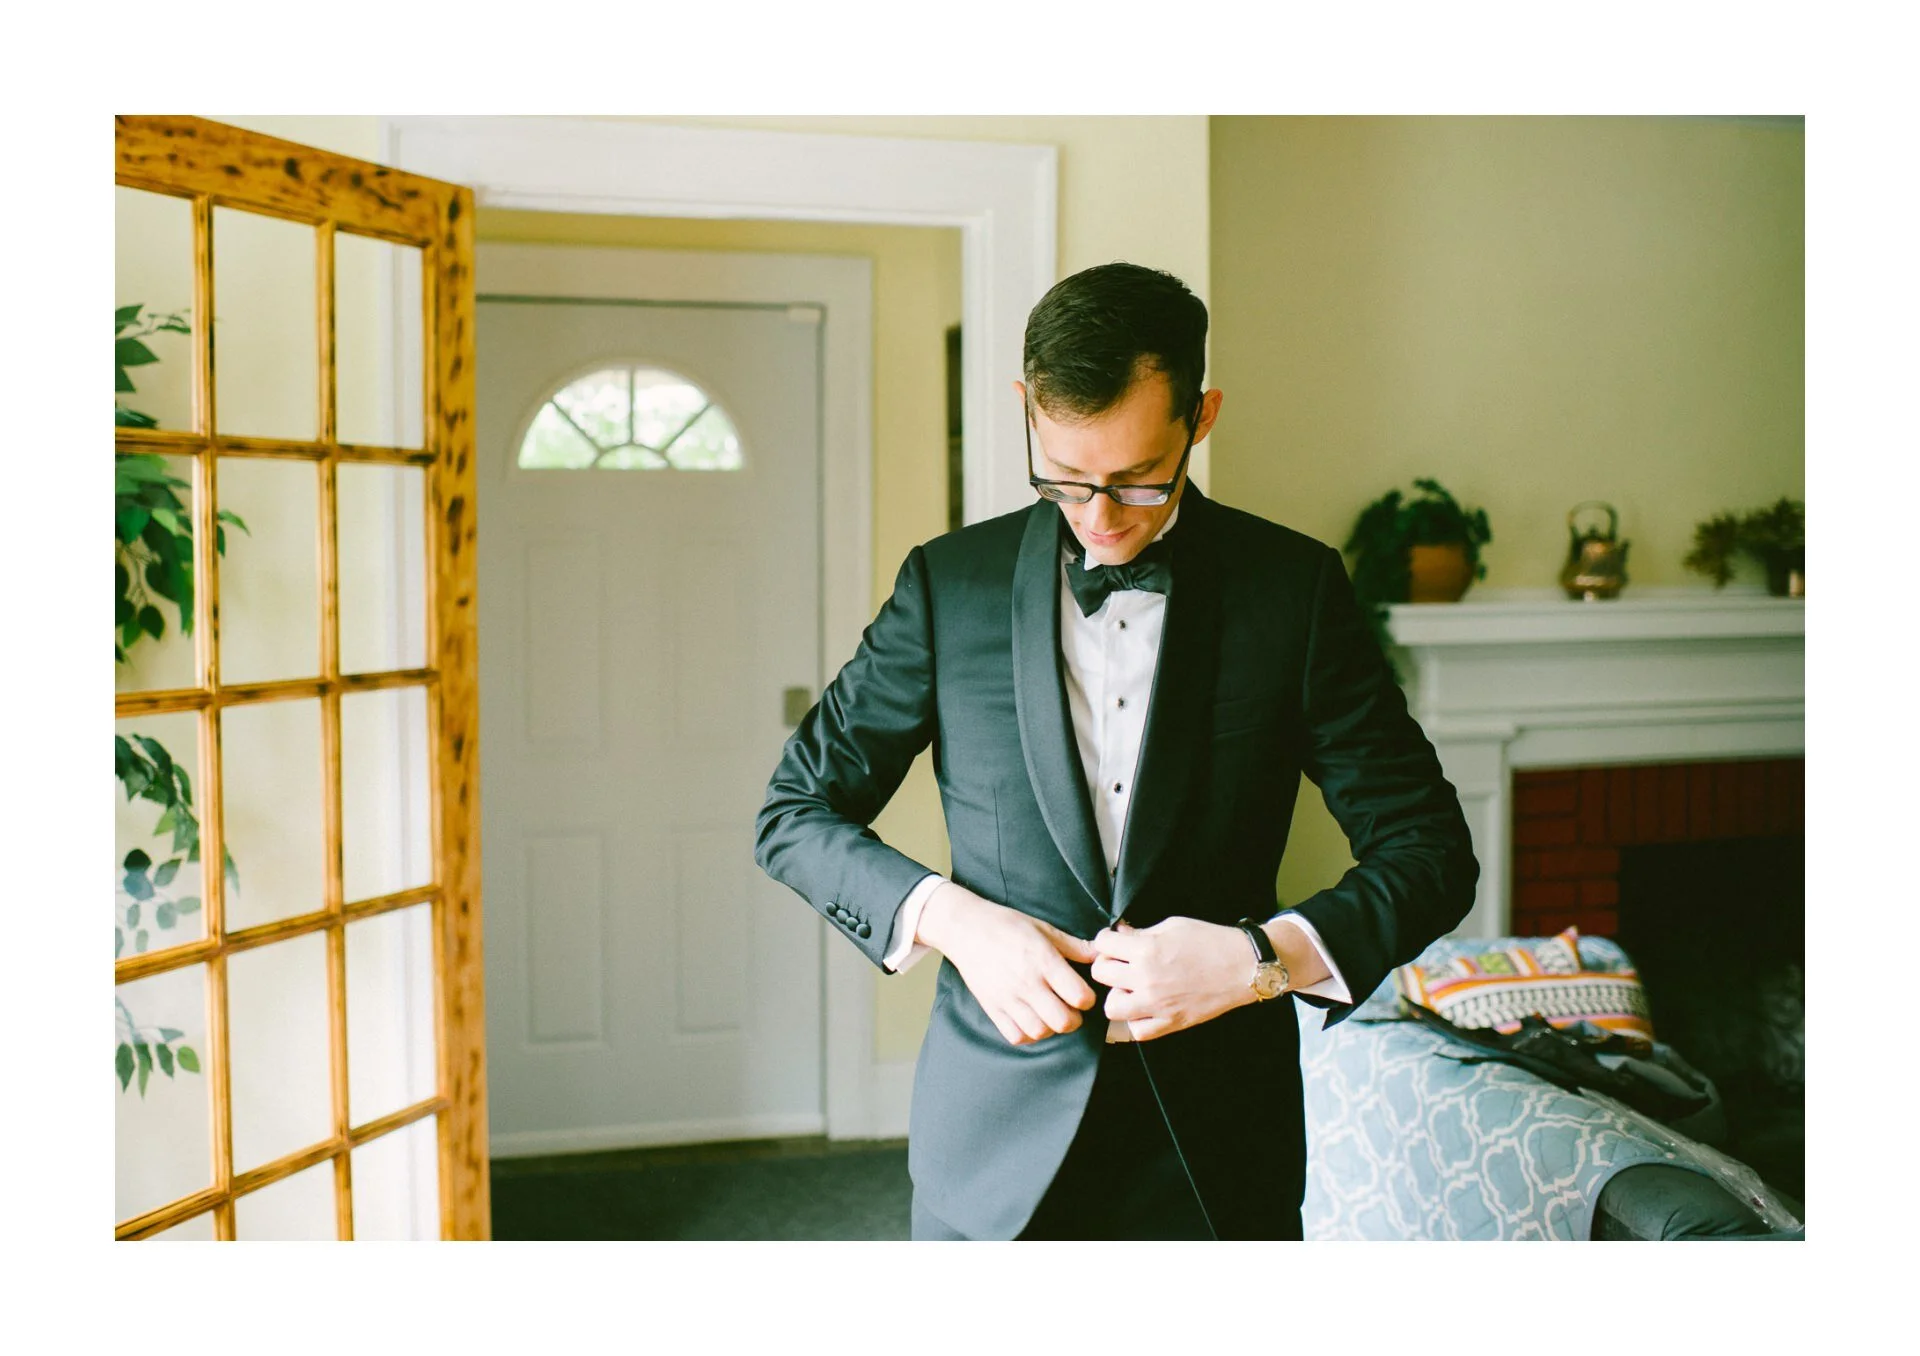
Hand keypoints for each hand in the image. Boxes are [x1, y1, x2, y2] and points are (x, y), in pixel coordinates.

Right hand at [917, 881, 1098, 1046]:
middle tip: (1071, 1008)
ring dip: (1051, 1027)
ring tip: (1050, 1014)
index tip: (1083, 993)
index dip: (1088, 999)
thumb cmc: (1007, 925)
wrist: (966, 929)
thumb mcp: (1044, 929)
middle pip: (1063, 1021)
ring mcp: (1008, 998)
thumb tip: (1100, 954)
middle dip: (1074, 1018)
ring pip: (1040, 1032)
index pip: (1079, 996)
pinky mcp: (992, 1008)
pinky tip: (1031, 1020)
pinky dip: (1028, 1034)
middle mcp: (1027, 983)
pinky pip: (1016, 1036)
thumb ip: (1074, 946)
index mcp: (1043, 961)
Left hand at [1090, 917, 1256, 1041]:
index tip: (1112, 941)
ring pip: (1111, 1007)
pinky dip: (1135, 1020)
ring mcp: (1157, 1005)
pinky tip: (1144, 1007)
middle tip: (1120, 962)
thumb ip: (1142, 932)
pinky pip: (1136, 1031)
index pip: (1102, 944)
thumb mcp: (1172, 926)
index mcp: (1147, 950)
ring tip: (1130, 987)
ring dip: (1117, 994)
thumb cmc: (1211, 941)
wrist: (1242, 966)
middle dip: (1107, 963)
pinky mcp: (1169, 1023)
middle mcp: (1146, 979)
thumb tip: (1120, 934)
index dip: (1105, 939)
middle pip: (1101, 973)